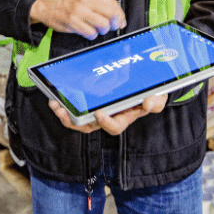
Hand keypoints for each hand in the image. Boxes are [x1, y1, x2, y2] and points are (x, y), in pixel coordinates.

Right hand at [30, 0, 125, 39]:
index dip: (120, 15)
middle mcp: (85, 0)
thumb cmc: (66, 1)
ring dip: (103, 30)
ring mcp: (79, 11)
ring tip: (97, 29)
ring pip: (103, 25)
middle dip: (115, 23)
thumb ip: (100, 3)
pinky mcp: (73, 22)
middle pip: (111, 14)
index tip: (121, 20)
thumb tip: (118, 16)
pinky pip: (91, 33)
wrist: (45, 5)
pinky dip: (92, 35)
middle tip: (112, 26)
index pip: (113, 3)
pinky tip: (88, 31)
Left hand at [48, 94, 167, 134]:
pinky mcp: (91, 102)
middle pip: (89, 126)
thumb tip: (148, 103)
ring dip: (65, 113)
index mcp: (124, 118)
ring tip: (54, 104)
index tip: (100, 113)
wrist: (145, 87)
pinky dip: (66, 103)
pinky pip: (76, 107)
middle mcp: (108, 117)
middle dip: (74, 121)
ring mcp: (98, 111)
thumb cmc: (151, 94)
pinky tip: (56, 95)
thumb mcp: (158, 97)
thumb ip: (156, 101)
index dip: (106, 123)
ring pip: (79, 119)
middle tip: (62, 111)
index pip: (114, 127)